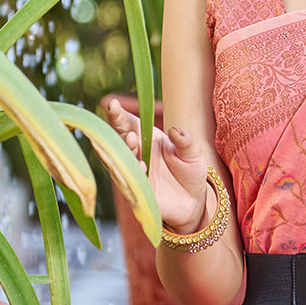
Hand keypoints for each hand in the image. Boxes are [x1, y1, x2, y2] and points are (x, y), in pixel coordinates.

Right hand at [103, 98, 210, 233]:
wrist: (192, 200)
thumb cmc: (189, 170)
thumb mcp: (193, 153)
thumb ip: (186, 140)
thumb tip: (176, 130)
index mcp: (144, 138)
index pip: (125, 123)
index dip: (117, 114)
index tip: (112, 104)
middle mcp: (134, 153)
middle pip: (117, 140)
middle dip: (118, 133)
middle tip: (130, 132)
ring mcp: (132, 171)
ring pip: (117, 160)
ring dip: (121, 151)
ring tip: (131, 141)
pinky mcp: (135, 190)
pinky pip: (128, 181)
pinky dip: (132, 172)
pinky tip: (140, 167)